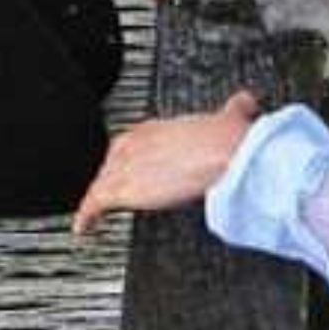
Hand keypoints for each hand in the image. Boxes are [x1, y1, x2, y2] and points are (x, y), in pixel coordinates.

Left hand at [72, 91, 261, 235]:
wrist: (223, 155)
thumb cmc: (227, 140)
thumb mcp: (229, 118)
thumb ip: (234, 110)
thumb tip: (244, 102)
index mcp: (156, 127)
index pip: (131, 142)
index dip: (130, 157)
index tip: (132, 168)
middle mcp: (136, 143)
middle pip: (112, 162)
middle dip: (110, 176)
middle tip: (113, 193)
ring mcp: (126, 166)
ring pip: (102, 182)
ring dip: (98, 197)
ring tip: (95, 215)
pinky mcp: (122, 189)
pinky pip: (95, 203)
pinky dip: (87, 215)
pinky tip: (84, 227)